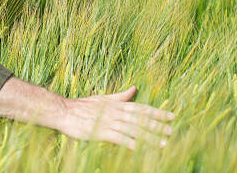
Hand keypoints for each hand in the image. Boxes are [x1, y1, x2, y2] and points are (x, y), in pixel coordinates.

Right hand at [0, 78, 173, 149]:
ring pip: (133, 129)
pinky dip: (130, 143)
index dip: (157, 112)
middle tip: (172, 130)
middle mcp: (116, 112)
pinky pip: (119, 138)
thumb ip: (120, 96)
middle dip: (158, 125)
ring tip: (164, 143)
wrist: (63, 111)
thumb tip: (135, 88)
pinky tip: (141, 149)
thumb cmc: (82, 106)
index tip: (172, 116)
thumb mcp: (103, 99)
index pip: (141, 108)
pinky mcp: (101, 132)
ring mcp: (109, 122)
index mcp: (117, 104)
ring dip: (149, 136)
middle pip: (141, 119)